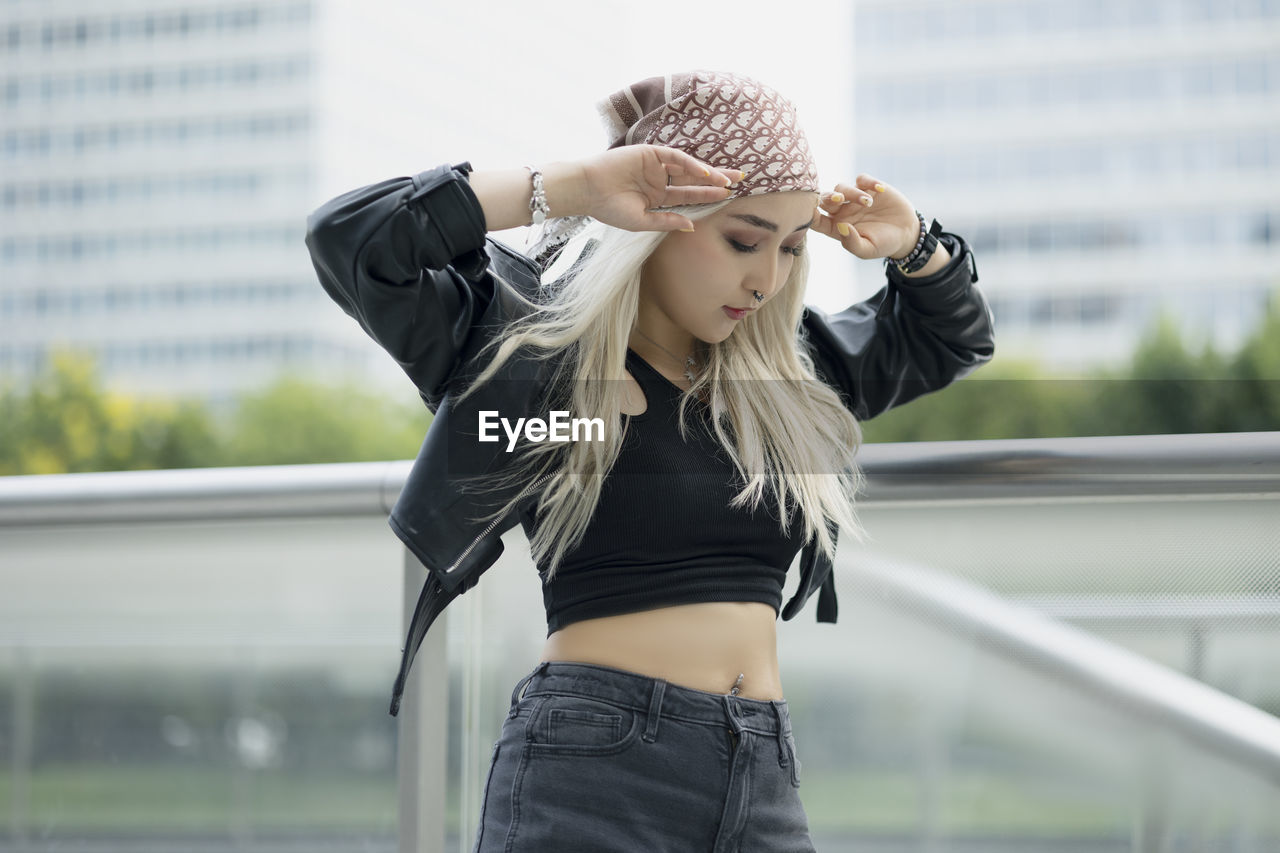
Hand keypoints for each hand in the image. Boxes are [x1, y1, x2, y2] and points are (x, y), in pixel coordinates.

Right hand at [577, 145, 742, 232]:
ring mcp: (655, 165)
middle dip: (716, 180)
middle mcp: (659, 180)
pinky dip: (689, 164)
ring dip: (708, 173)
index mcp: (657, 197)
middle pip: (694, 180)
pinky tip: (704, 172)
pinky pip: (674, 158)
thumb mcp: (641, 221)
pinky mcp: (649, 153)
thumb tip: (692, 225)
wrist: (587, 190)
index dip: (709, 196)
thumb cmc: (608, 208)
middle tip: (740, 181)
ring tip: (729, 178)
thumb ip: (666, 221)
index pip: (689, 196)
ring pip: (688, 168)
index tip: (729, 197)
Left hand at [808, 175, 919, 259]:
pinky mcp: (869, 187)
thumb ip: (852, 242)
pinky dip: (869, 182)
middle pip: (826, 199)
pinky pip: (862, 179)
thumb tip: (841, 227)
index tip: (812, 212)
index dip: (810, 215)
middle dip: (829, 197)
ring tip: (868, 202)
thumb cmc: (883, 244)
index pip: (817, 220)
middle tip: (839, 199)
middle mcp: (842, 211)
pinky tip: (880, 189)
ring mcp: (854, 198)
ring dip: (853, 192)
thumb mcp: (868, 250)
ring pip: (842, 187)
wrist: (906, 233)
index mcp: (836, 227)